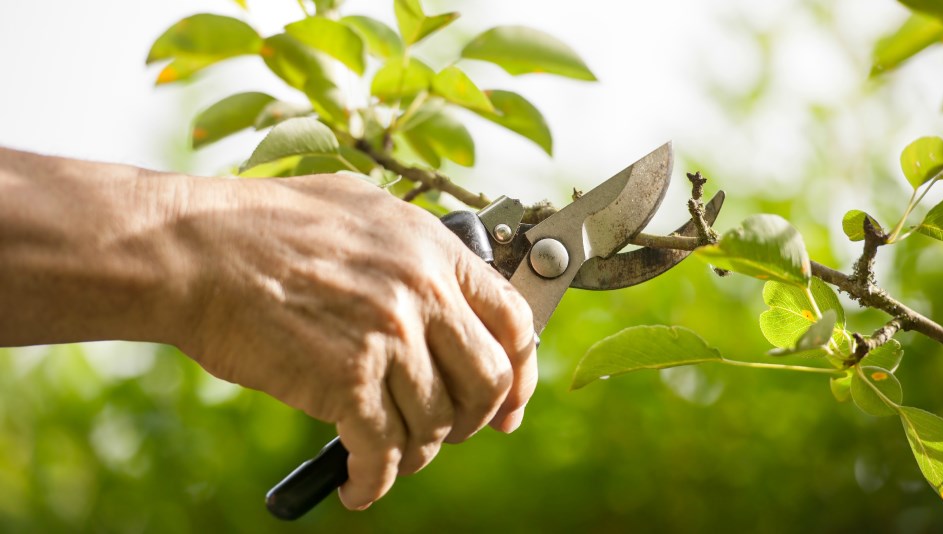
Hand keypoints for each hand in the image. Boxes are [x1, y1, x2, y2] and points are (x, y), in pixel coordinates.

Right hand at [176, 174, 537, 509]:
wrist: (196, 249)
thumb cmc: (265, 225)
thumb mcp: (361, 207)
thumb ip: (413, 247)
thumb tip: (445, 285)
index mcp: (433, 249)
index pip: (514, 320)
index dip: (521, 372)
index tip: (510, 403)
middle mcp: (423, 293)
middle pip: (488, 382)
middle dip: (475, 420)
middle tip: (452, 432)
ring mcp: (388, 337)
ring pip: (436, 424)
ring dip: (419, 452)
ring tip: (392, 455)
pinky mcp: (346, 381)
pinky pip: (383, 452)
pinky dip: (374, 482)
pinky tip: (359, 486)